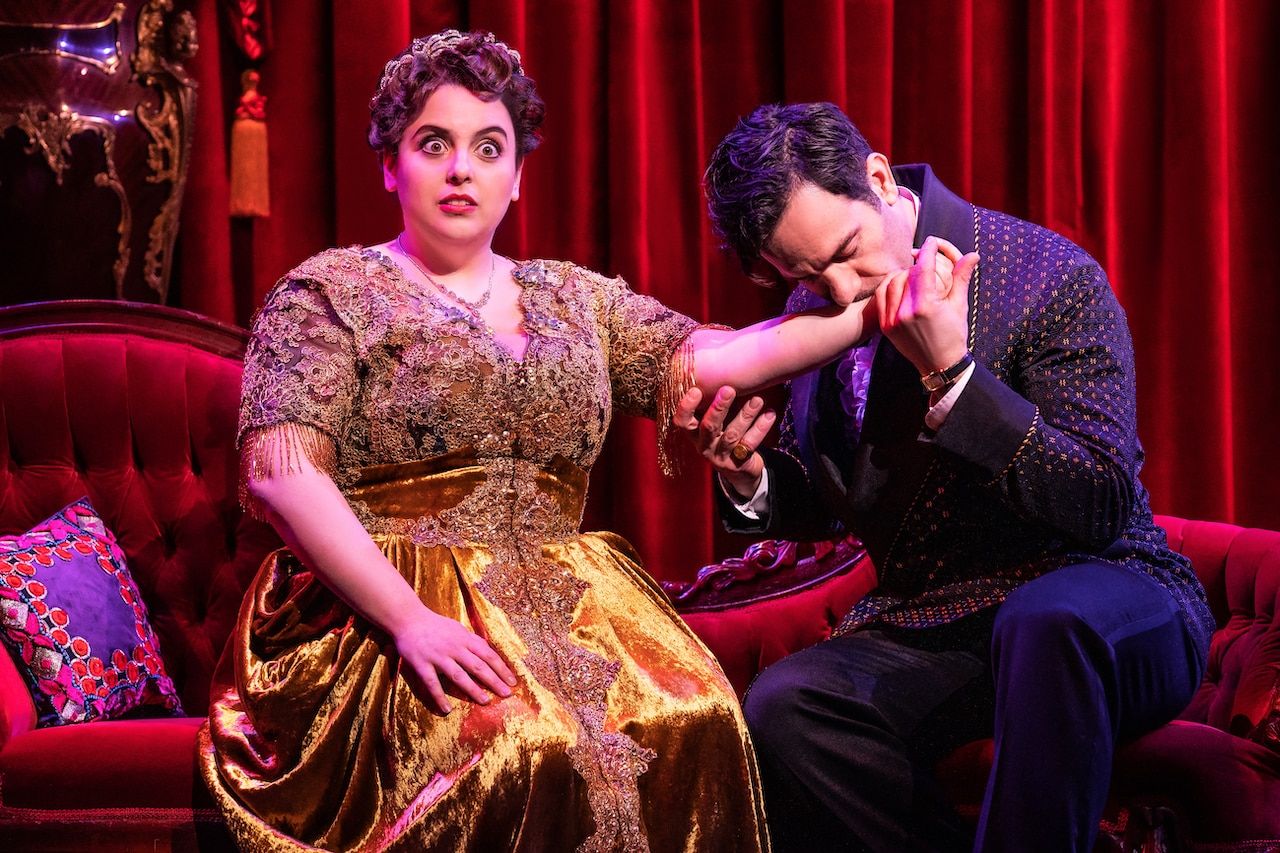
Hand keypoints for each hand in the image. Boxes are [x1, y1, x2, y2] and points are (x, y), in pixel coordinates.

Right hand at [394, 609, 516, 714]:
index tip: (512, 681)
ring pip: (459, 675)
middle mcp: (454, 647)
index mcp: (464, 638)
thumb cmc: (435, 625)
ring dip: (473, 689)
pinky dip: (440, 697)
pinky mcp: (422, 664)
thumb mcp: (457, 628)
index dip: (502, 668)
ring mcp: (438, 656)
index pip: (488, 655)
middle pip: (478, 666)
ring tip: (485, 701)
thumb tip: (488, 650)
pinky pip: (432, 683)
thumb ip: (471, 640)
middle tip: (506, 694)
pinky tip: (447, 709)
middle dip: (494, 681)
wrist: (408, 619)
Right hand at [673, 385, 775, 498]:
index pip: (682, 422)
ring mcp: (721, 457)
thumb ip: (711, 402)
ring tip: (757, 400)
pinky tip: (770, 414)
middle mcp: (704, 446)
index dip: (686, 407)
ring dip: (745, 415)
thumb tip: (719, 366)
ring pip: (732, 435)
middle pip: (709, 426)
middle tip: (729, 389)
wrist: (739, 470)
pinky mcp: (738, 464)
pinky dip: (761, 428)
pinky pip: (750, 444)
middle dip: (719, 407)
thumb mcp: (714, 423)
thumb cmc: (725, 435)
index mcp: (694, 434)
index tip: (696, 389)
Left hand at [876, 235, 979, 375]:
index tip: (930, 241)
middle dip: (916, 265)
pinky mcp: (885, 326)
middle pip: (906, 274)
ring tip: (913, 275)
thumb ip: (962, 278)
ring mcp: (892, 320)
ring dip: (901, 275)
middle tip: (924, 263)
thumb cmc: (954, 335)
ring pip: (890, 283)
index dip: (927, 251)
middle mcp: (906, 312)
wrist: (939, 365)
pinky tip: (899, 286)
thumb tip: (973, 254)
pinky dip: (888, 287)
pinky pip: (881, 297)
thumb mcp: (959, 306)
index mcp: (926, 306)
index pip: (923, 268)